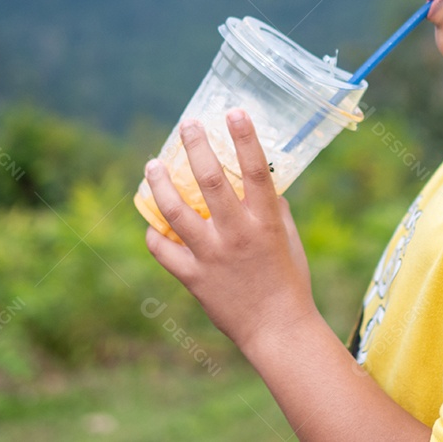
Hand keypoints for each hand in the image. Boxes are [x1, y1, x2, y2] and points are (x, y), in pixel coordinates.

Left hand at [143, 109, 317, 352]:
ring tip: (152, 163)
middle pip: (209, 179)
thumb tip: (259, 179)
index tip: (234, 111)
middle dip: (196, 145)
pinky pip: (162, 249)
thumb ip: (273, 208)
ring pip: (175, 210)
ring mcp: (211, 256)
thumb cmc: (290, 281)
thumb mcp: (289, 238)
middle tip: (187, 124)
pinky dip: (154, 231)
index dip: (244, 137)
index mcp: (266, 221)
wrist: (278, 330)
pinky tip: (152, 218)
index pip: (255, 169)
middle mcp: (237, 234)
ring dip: (160, 182)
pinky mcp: (193, 277)